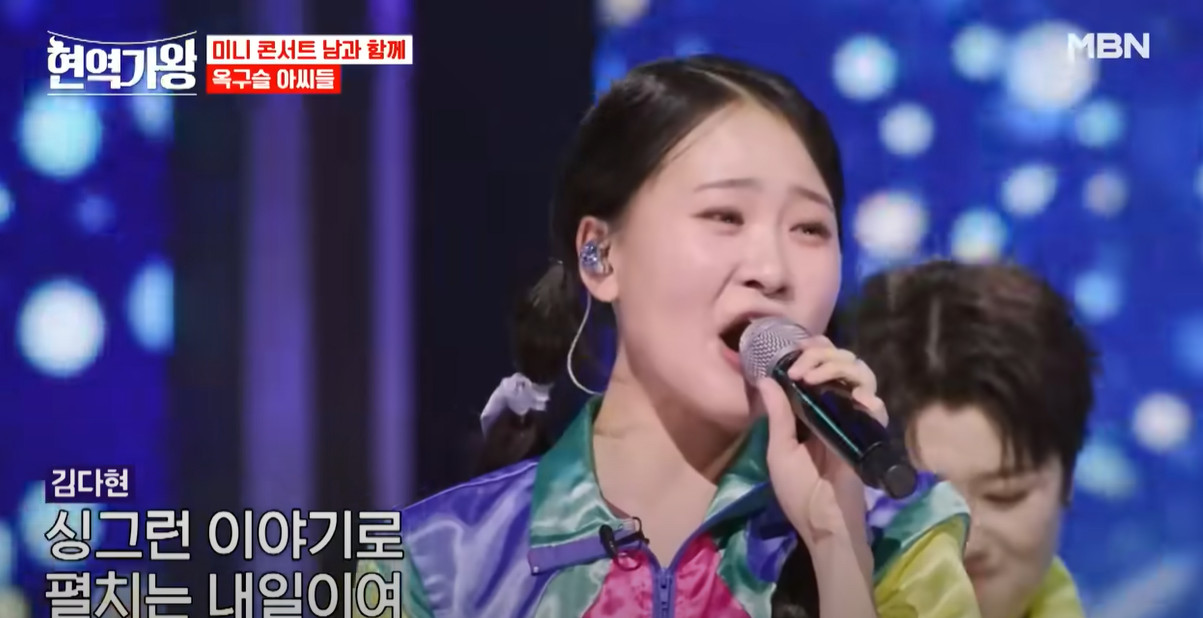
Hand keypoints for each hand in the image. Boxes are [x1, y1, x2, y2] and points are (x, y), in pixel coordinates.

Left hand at [754, 336, 887, 553]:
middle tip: (799, 367)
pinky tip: (854, 399)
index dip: (813, 351)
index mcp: (814, 409)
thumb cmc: (798, 491)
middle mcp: (837, 408)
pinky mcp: (869, 434)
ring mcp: (854, 418)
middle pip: (843, 362)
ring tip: (814, 378)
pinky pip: (876, 408)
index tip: (795, 348)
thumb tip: (765, 379)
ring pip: (861, 374)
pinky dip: (868, 398)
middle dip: (821, 354)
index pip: (821, 366)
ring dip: (837, 367)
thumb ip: (777, 415)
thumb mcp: (780, 450)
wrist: (821, 522)